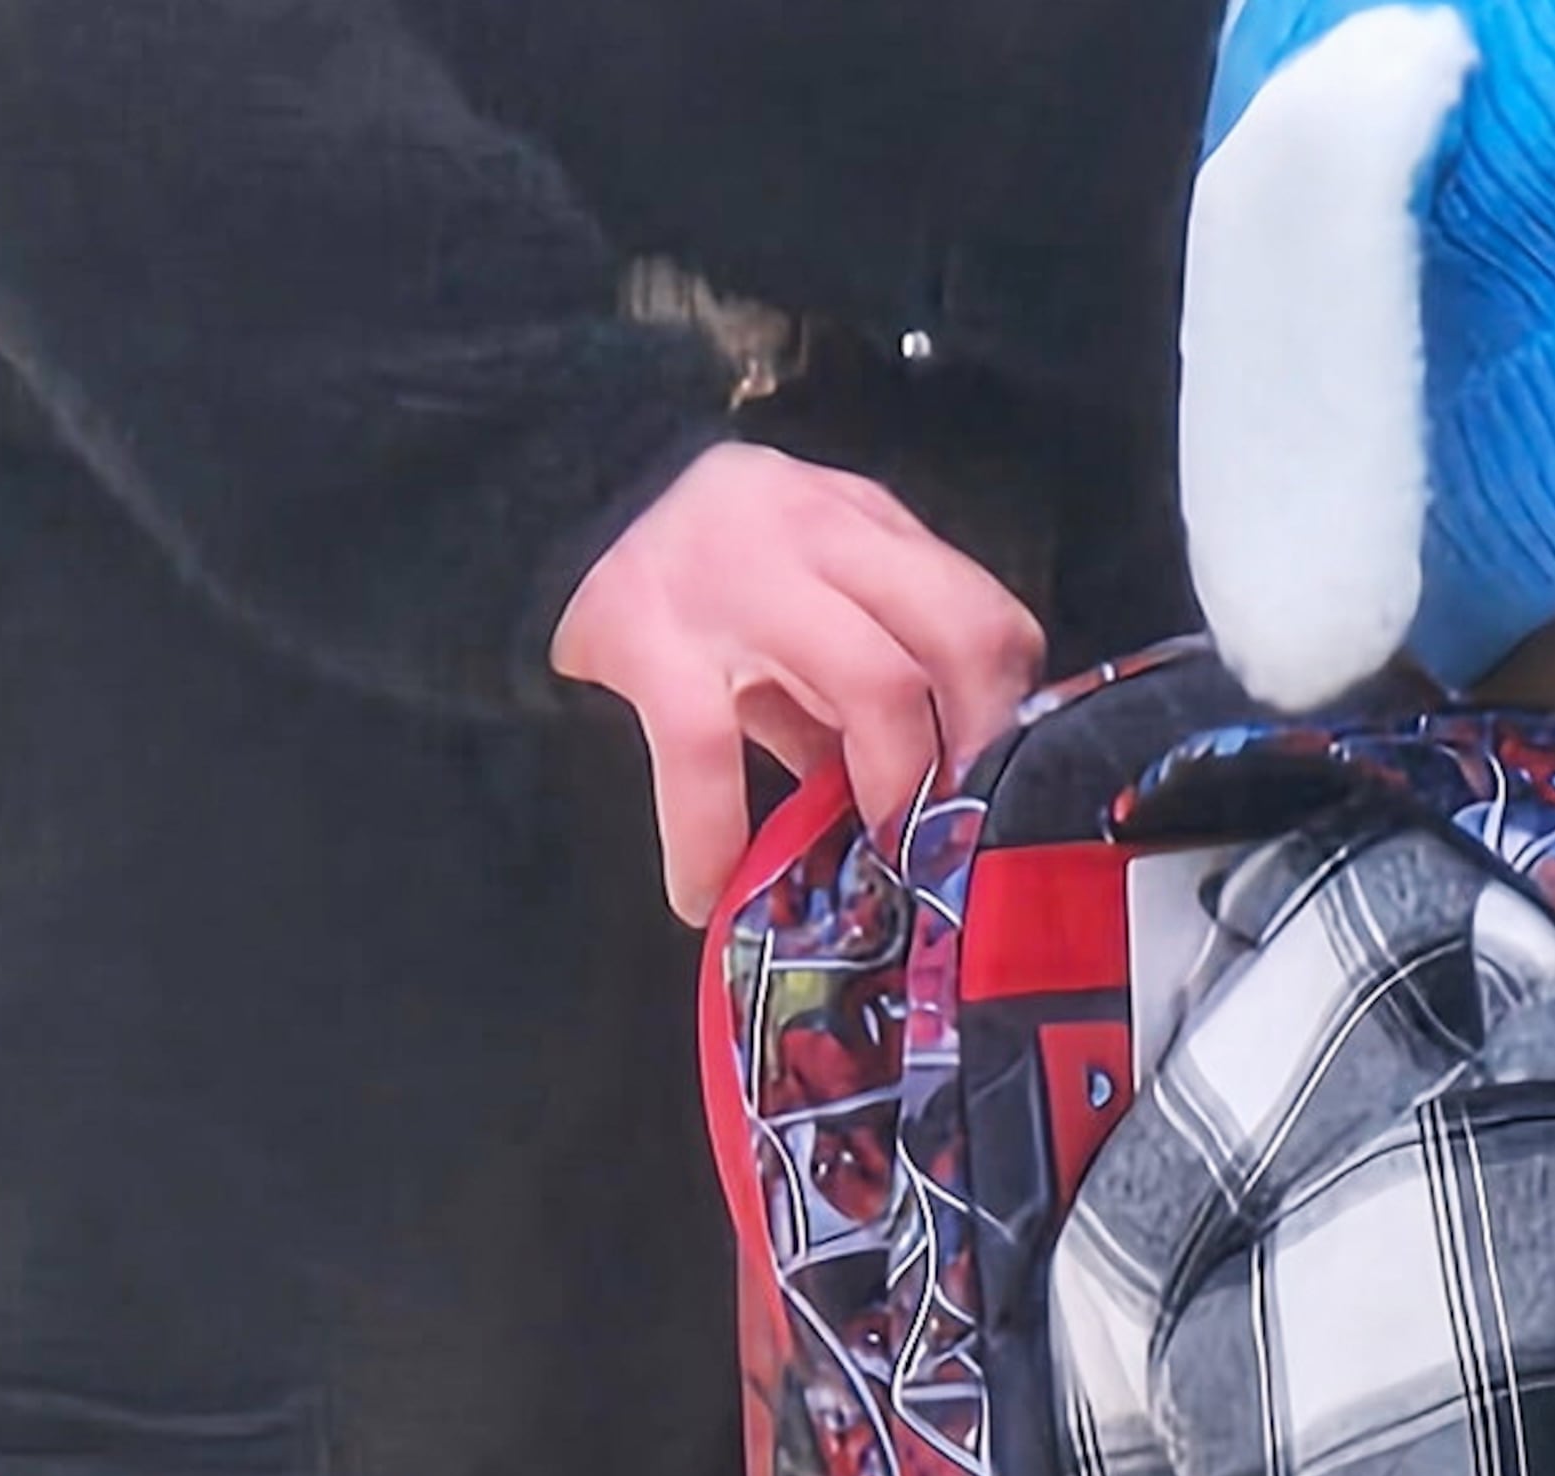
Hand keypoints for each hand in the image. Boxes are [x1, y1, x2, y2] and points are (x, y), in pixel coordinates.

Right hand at [553, 443, 1047, 922]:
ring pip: (873, 682)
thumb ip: (867, 661)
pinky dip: (711, 838)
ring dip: (893, 786)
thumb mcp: (799, 589)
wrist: (546, 502)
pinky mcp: (648, 639)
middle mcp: (814, 533)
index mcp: (861, 522)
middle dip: (974, 748)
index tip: (1000, 778)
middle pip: (958, 638)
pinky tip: (705, 894)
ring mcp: (733, 581)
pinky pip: (705, 753)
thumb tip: (935, 786)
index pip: (983, 607)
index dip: (1008, 706)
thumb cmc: (698, 569)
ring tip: (877, 854)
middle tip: (954, 826)